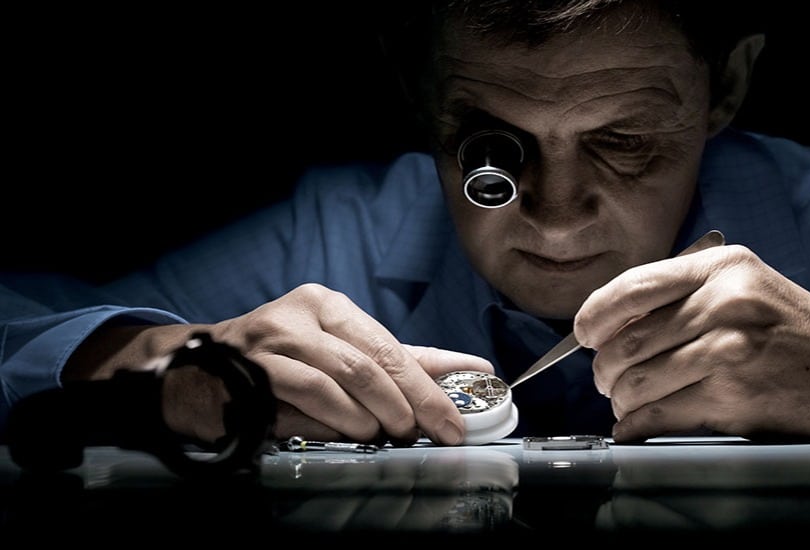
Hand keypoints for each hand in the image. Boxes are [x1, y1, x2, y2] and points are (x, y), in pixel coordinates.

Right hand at [73, 283, 494, 446]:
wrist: (198, 372)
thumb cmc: (282, 361)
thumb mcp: (338, 349)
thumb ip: (397, 359)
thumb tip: (466, 370)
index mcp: (326, 304)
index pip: (390, 345)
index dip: (429, 384)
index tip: (458, 415)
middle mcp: (297, 317)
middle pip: (369, 364)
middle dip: (411, 404)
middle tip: (434, 433)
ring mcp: (269, 347)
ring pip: (337, 384)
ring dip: (371, 418)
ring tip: (387, 435)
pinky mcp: (248, 378)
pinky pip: (301, 407)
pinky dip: (332, 426)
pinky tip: (348, 436)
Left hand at [572, 244, 809, 440]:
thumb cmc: (793, 328)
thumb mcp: (743, 283)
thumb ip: (681, 292)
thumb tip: (608, 321)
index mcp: (721, 267)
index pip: (631, 287)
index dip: (594, 315)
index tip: (583, 334)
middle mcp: (723, 304)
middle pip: (626, 341)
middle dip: (605, 368)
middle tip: (608, 378)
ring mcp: (728, 352)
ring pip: (636, 381)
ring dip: (621, 399)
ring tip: (628, 400)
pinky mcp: (732, 398)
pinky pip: (656, 416)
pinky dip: (636, 425)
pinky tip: (639, 423)